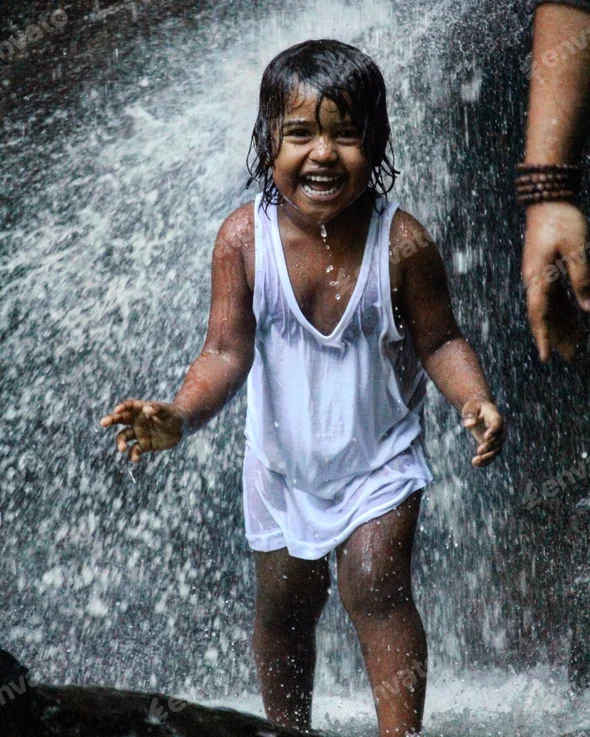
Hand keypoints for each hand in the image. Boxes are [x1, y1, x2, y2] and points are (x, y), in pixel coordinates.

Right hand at [100, 400, 185, 462]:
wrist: (182, 428)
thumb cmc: (173, 415)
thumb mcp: (168, 411)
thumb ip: (158, 409)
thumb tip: (147, 409)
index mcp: (141, 409)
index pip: (129, 406)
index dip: (122, 407)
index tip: (117, 410)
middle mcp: (136, 421)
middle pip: (120, 420)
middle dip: (111, 420)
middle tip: (103, 423)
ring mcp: (139, 433)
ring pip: (124, 437)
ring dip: (121, 442)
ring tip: (122, 448)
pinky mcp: (143, 445)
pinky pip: (134, 450)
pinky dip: (133, 455)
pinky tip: (135, 459)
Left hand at [461, 398, 504, 467]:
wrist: (480, 410)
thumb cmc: (475, 407)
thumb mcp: (471, 407)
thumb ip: (470, 414)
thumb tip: (469, 425)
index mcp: (495, 417)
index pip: (497, 424)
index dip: (493, 431)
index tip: (485, 438)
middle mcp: (500, 429)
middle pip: (499, 439)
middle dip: (489, 446)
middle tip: (478, 451)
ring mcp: (497, 438)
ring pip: (496, 450)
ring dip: (487, 457)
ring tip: (475, 461)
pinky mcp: (492, 445)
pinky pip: (492, 455)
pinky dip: (485, 461)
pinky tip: (475, 464)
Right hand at [522, 202, 588, 361]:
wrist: (548, 199)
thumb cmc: (561, 221)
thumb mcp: (576, 250)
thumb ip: (581, 279)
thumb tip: (586, 307)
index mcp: (538, 278)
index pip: (540, 314)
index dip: (544, 337)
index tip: (546, 357)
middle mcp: (535, 280)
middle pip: (545, 315)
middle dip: (556, 337)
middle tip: (567, 358)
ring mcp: (540, 275)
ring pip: (552, 307)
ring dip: (562, 326)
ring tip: (573, 345)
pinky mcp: (547, 269)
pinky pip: (556, 295)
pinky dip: (566, 310)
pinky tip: (575, 319)